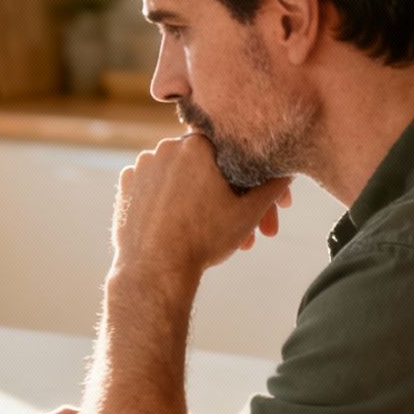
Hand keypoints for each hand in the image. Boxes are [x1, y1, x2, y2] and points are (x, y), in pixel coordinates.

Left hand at [112, 136, 291, 280]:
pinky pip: (156, 185)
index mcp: (199, 144)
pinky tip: (180, 223)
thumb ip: (273, 187)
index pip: (233, 152)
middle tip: (244, 229)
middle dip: (228, 195)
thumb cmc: (204, 240)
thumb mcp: (249, 213)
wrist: (155, 269)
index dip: (251, 179)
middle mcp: (168, 146)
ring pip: (181, 177)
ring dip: (199, 198)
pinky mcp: (126, 184)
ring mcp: (143, 164)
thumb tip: (288, 172)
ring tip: (212, 233)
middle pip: (206, 167)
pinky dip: (169, 200)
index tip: (259, 204)